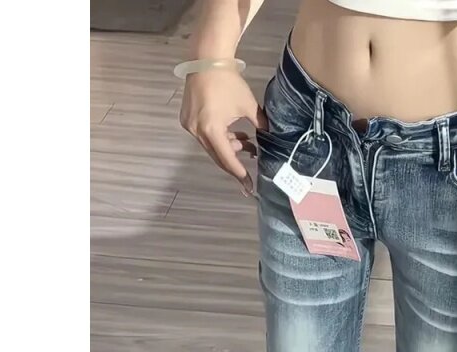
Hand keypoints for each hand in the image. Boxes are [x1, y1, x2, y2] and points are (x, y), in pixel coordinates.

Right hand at [179, 69, 267, 195]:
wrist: (207, 59)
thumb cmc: (229, 81)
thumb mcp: (249, 106)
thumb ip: (260, 125)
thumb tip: (270, 136)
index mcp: (212, 130)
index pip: (228, 159)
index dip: (240, 174)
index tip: (249, 187)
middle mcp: (197, 131)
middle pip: (218, 156)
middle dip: (235, 164)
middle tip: (250, 172)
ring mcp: (190, 126)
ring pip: (212, 147)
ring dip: (229, 148)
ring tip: (247, 143)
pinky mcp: (187, 119)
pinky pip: (205, 137)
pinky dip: (220, 139)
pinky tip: (234, 134)